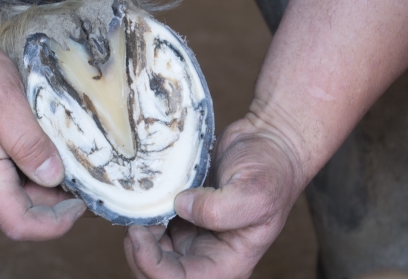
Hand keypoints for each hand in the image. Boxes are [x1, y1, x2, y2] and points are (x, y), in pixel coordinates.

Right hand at [0, 38, 85, 240]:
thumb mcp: (4, 99)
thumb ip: (28, 141)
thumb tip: (53, 176)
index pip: (21, 225)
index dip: (57, 224)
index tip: (83, 201)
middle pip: (28, 210)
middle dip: (61, 198)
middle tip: (89, 170)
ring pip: (24, 195)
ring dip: (51, 181)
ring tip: (71, 151)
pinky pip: (14, 179)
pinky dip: (37, 169)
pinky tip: (49, 145)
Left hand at [124, 116, 307, 277]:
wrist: (271, 142)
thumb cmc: (272, 170)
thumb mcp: (254, 191)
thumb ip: (218, 208)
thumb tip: (180, 206)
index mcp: (227, 263)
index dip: (151, 264)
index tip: (139, 233)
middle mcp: (206, 255)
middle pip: (158, 271)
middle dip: (139, 250)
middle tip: (136, 218)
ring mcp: (192, 235)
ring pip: (150, 251)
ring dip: (139, 232)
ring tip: (142, 204)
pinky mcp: (182, 215)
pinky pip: (153, 225)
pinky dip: (144, 214)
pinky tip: (146, 195)